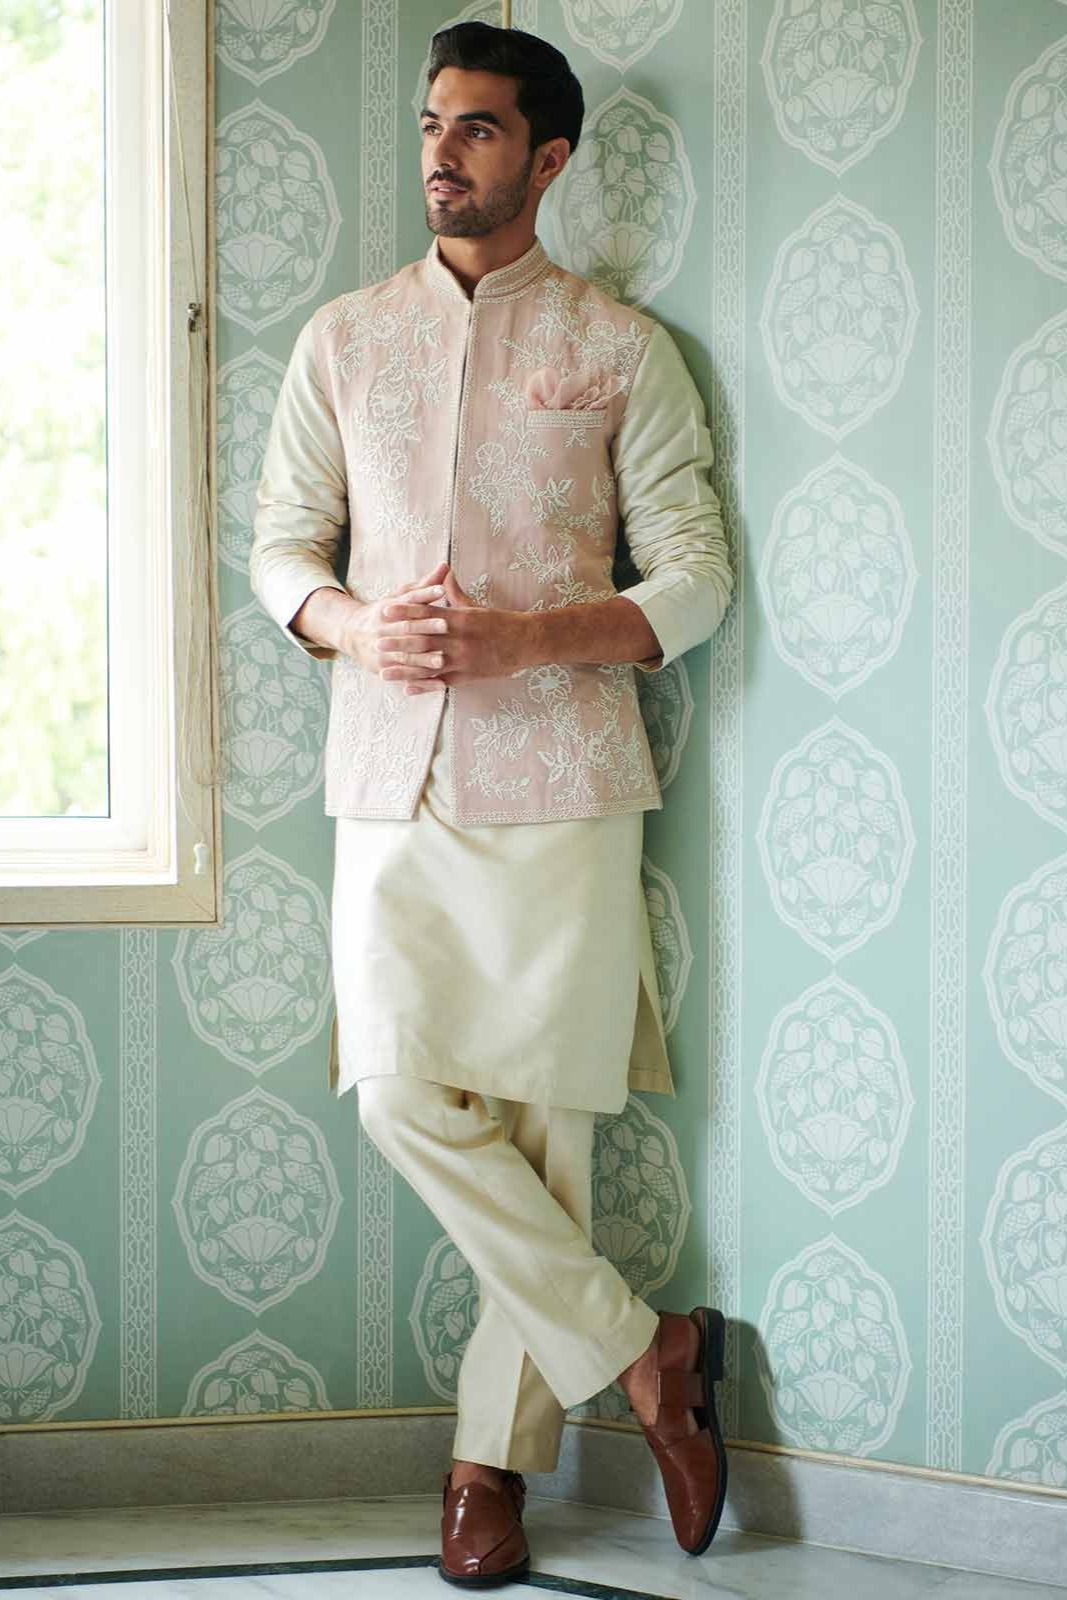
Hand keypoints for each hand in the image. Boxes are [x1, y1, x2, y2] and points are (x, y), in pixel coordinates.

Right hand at [336, 560, 450, 678]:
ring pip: (404, 655)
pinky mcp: (384, 669)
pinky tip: (440, 684)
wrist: (351, 634)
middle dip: (425, 626)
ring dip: (422, 658)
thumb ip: (425, 585)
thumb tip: (446, 565)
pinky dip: (422, 682)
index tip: (441, 590)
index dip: (424, 594)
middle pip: (405, 628)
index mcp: (389, 608)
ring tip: (441, 660)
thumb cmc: (387, 612)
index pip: (408, 600)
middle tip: (445, 625)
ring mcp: (382, 651)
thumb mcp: (401, 596)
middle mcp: (383, 629)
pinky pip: (405, 677)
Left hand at [381, 568, 537, 694]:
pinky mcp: (467, 676)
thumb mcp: (475, 606)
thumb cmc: (500, 623)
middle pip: (423, 640)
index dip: (405, 611)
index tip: (385, 609)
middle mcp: (458, 639)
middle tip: (376, 642)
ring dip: (404, 668)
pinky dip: (423, 686)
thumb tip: (441, 573)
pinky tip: (406, 689)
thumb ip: (454, 593)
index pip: (427, 612)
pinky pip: (440, 682)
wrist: (525, 643)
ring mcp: (462, 659)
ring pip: (427, 665)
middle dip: (398, 641)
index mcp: (459, 619)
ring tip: (383, 670)